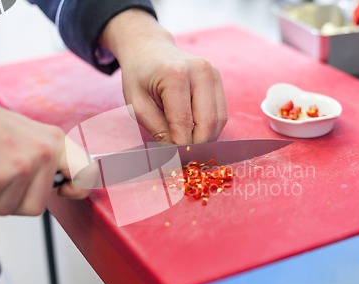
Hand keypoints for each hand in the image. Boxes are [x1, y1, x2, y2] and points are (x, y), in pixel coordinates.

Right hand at [0, 75, 88, 216]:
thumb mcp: (27, 134)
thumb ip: (45, 157)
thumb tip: (62, 184)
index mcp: (54, 142)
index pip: (85, 171)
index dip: (79, 187)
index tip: (67, 191)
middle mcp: (43, 154)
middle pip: (37, 206)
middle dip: (13, 201)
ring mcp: (21, 166)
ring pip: (9, 210)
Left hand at [100, 9, 227, 144]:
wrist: (149, 49)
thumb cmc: (139, 77)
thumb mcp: (137, 106)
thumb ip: (158, 130)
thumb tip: (176, 154)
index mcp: (175, 75)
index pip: (184, 124)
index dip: (180, 147)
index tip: (172, 160)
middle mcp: (200, 71)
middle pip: (207, 123)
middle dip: (196, 145)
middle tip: (182, 156)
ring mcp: (212, 72)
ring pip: (219, 120)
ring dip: (205, 138)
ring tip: (187, 143)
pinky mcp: (218, 78)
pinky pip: (221, 113)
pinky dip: (210, 127)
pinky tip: (195, 130)